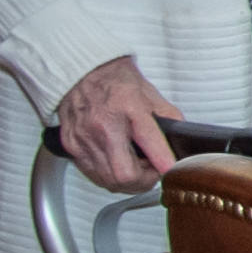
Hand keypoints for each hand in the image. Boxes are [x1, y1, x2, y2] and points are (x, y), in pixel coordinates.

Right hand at [55, 55, 182, 192]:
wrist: (82, 71)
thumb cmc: (115, 80)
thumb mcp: (150, 94)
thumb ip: (169, 117)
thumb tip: (180, 140)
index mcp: (126, 106)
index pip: (148, 141)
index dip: (162, 161)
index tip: (170, 171)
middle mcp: (101, 125)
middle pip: (124, 174)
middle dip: (144, 180)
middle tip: (153, 171)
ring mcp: (83, 137)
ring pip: (108, 181)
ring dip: (127, 181)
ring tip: (137, 167)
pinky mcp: (71, 145)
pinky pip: (92, 174)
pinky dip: (108, 176)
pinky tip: (117, 164)